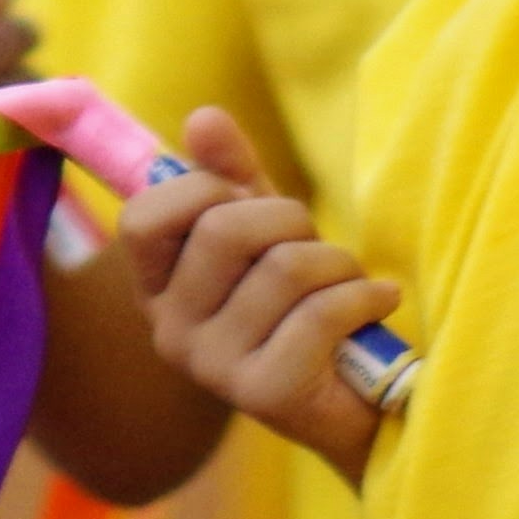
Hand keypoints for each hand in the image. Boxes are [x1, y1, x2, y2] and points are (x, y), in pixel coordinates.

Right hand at [109, 105, 392, 478]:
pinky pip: (321, 311)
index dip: (200, 189)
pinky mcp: (266, 394)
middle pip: (222, 228)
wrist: (364, 401)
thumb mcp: (268, 229)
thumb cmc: (307, 304)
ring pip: (283, 267)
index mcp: (158, 291)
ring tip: (350, 282)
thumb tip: (204, 117)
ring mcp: (213, 368)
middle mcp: (171, 333)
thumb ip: (233, 174)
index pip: (142, 218)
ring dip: (337, 262)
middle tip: (314, 245)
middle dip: (289, 218)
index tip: (244, 202)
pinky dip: (365, 295)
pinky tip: (377, 303)